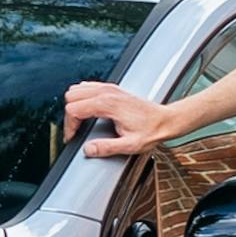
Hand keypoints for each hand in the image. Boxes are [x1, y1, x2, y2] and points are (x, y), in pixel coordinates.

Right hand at [60, 80, 176, 157]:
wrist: (166, 120)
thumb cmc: (151, 131)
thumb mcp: (130, 145)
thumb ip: (107, 148)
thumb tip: (88, 149)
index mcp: (108, 104)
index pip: (74, 108)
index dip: (70, 125)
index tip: (73, 137)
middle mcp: (108, 92)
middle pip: (72, 95)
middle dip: (70, 114)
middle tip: (76, 130)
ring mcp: (110, 88)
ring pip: (78, 88)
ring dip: (75, 104)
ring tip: (80, 121)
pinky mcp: (113, 89)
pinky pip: (88, 86)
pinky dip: (83, 97)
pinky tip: (88, 110)